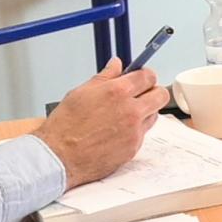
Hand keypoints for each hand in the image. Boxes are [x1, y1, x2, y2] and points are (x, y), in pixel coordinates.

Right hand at [33, 58, 170, 187]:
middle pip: (160, 95)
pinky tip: (117, 131)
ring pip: (154, 115)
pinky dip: (135, 130)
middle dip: (153, 91)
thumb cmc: (65, 126)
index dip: (146, 75)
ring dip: (145, 111)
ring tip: (124, 114)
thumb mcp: (81, 92)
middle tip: (141, 93)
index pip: (147, 77)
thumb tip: (116, 65)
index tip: (142, 77)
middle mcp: (131, 111)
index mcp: (118, 92)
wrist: (60, 156)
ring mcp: (135, 131)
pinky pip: (143, 134)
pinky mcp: (134, 148)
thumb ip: (104, 77)